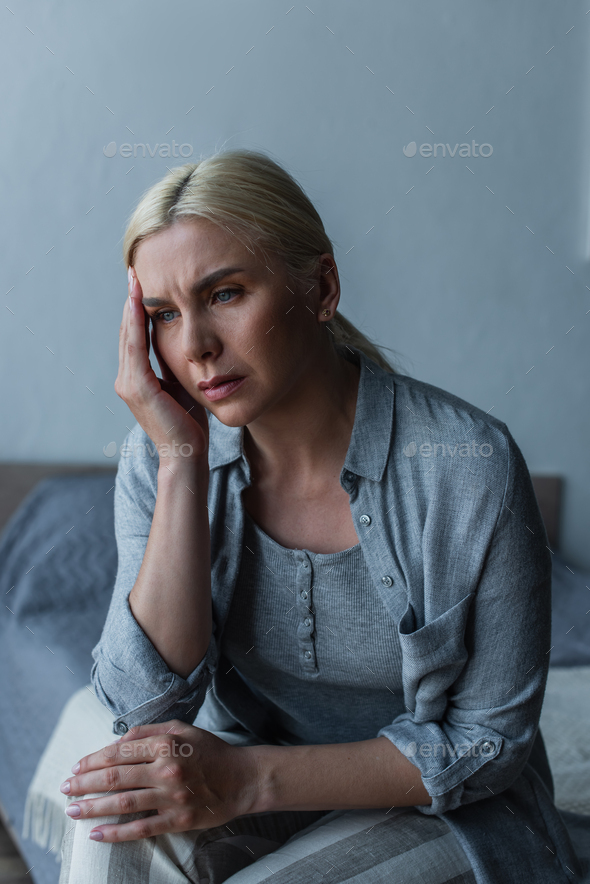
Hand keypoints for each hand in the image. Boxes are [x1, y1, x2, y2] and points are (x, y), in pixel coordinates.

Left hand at [60, 720, 260, 842]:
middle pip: (115, 777)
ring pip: (123, 803)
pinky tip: (96, 834)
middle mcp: (167, 769)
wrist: (241, 779)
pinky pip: (141, 828)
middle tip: (65, 789)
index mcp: (165, 743)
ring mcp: (172, 796)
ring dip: (93, 807)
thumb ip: (148, 731)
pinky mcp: (178, 820)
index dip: (93, 760)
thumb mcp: (181, 729)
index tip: (76, 768)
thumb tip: (116, 742)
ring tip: (72, 810)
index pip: (119, 752)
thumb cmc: (209, 751)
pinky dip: (116, 833)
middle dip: (85, 784)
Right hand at [115, 269, 208, 461]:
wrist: (186, 454)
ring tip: (135, 280)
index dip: (137, 310)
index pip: (135, 337)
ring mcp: (129, 384)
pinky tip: (139, 305)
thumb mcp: (180, 386)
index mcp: (137, 379)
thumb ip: (173, 366)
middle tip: (135, 271)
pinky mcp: (138, 388)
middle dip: (131, 301)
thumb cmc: (188, 424)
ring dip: (131, 306)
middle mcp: (127, 379)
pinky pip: (135, 348)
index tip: (142, 284)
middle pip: (128, 331)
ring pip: (128, 336)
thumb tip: (179, 343)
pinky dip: (136, 325)